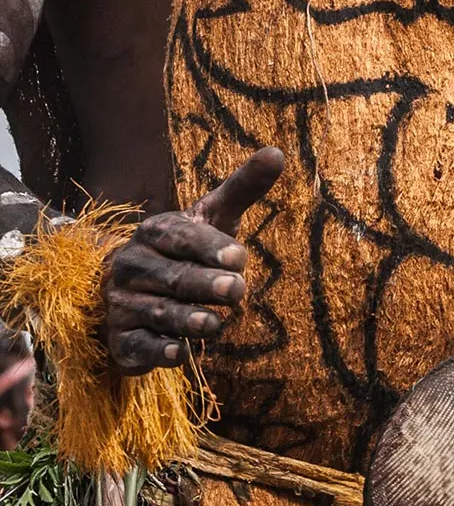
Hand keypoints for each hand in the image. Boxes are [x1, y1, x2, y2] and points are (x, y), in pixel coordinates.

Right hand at [101, 148, 283, 375]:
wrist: (130, 293)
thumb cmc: (183, 251)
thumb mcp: (212, 218)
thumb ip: (242, 189)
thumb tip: (277, 152)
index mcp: (155, 232)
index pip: (182, 236)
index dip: (209, 247)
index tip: (239, 258)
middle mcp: (133, 265)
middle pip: (173, 277)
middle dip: (204, 284)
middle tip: (237, 290)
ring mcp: (124, 304)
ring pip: (158, 313)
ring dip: (187, 319)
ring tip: (215, 323)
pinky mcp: (123, 340)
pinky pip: (140, 346)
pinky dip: (160, 351)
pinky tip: (181, 353)